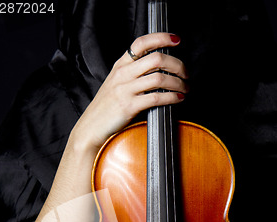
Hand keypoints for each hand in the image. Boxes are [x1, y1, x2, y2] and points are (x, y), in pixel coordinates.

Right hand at [72, 32, 188, 150]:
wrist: (91, 127)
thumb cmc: (106, 107)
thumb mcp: (116, 83)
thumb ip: (132, 73)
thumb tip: (159, 68)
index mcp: (120, 65)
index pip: (142, 42)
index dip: (161, 38)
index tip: (176, 40)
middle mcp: (123, 74)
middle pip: (157, 58)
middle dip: (177, 64)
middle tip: (186, 73)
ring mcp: (125, 90)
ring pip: (160, 78)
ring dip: (178, 82)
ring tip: (185, 88)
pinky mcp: (129, 106)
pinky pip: (156, 98)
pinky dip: (172, 97)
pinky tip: (178, 98)